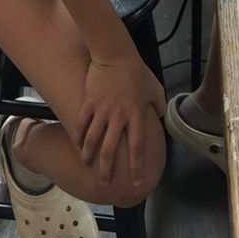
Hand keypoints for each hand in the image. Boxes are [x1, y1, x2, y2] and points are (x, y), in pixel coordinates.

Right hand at [73, 54, 166, 185]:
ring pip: (92, 140)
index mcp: (136, 115)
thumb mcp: (154, 87)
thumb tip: (161, 115)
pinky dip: (78, 136)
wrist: (115, 54)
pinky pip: (81, 123)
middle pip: (111, 150)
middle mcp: (119, 117)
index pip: (137, 148)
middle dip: (106, 169)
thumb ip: (159, 103)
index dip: (137, 167)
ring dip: (88, 155)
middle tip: (105, 181)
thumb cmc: (136, 71)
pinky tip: (77, 145)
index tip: (136, 183)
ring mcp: (102, 110)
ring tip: (87, 164)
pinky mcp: (89, 102)